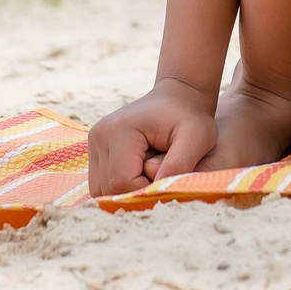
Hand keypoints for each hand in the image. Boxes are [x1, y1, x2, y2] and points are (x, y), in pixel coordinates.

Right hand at [86, 79, 218, 196]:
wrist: (178, 96)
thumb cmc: (190, 117)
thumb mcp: (197, 137)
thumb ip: (180, 164)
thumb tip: (157, 192)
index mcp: (120, 130)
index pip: (122, 183)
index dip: (144, 192)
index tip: (167, 183)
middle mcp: (99, 135)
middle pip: (108, 189)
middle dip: (135, 193)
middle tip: (160, 180)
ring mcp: (94, 141)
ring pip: (101, 189)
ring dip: (126, 192)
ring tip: (151, 176)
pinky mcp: (96, 148)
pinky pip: (101, 182)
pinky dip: (120, 187)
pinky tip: (140, 175)